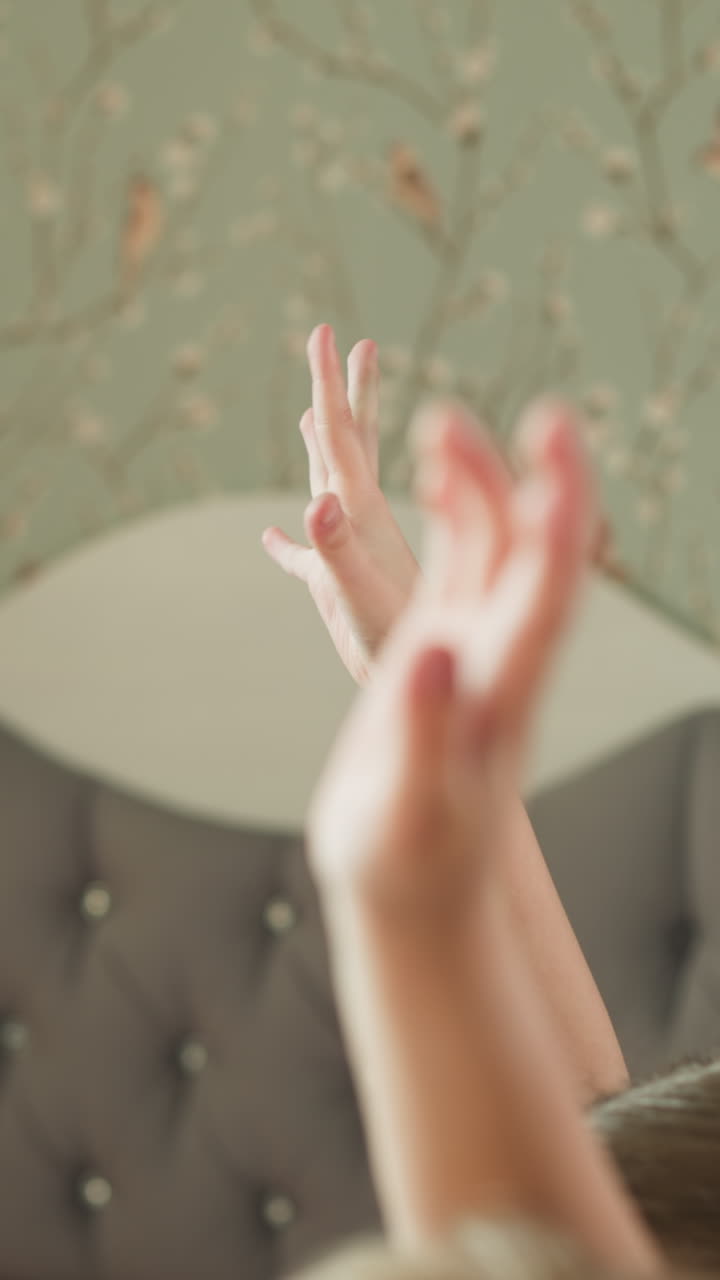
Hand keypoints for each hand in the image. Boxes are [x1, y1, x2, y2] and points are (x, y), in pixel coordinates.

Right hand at [261, 323, 419, 684]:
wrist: (436, 727)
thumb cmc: (402, 665)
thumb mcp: (361, 606)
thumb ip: (338, 556)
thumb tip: (314, 500)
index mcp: (372, 524)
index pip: (352, 442)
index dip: (339, 390)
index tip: (329, 334)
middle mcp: (369, 534)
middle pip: (354, 449)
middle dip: (343, 393)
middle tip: (331, 335)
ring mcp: (360, 563)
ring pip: (338, 491)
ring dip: (324, 449)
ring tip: (315, 412)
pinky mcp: (346, 599)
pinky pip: (312, 560)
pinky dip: (291, 543)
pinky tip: (271, 537)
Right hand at [306, 398, 592, 911]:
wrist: (412, 883)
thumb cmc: (407, 861)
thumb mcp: (409, 810)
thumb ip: (424, 733)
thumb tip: (433, 652)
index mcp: (505, 691)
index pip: (549, 596)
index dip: (558, 526)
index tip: (553, 462)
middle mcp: (504, 656)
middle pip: (535, 556)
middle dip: (536, 483)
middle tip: (529, 417)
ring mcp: (477, 646)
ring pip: (495, 548)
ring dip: (480, 483)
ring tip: (439, 425)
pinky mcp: (445, 646)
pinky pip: (459, 565)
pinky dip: (453, 512)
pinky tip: (437, 473)